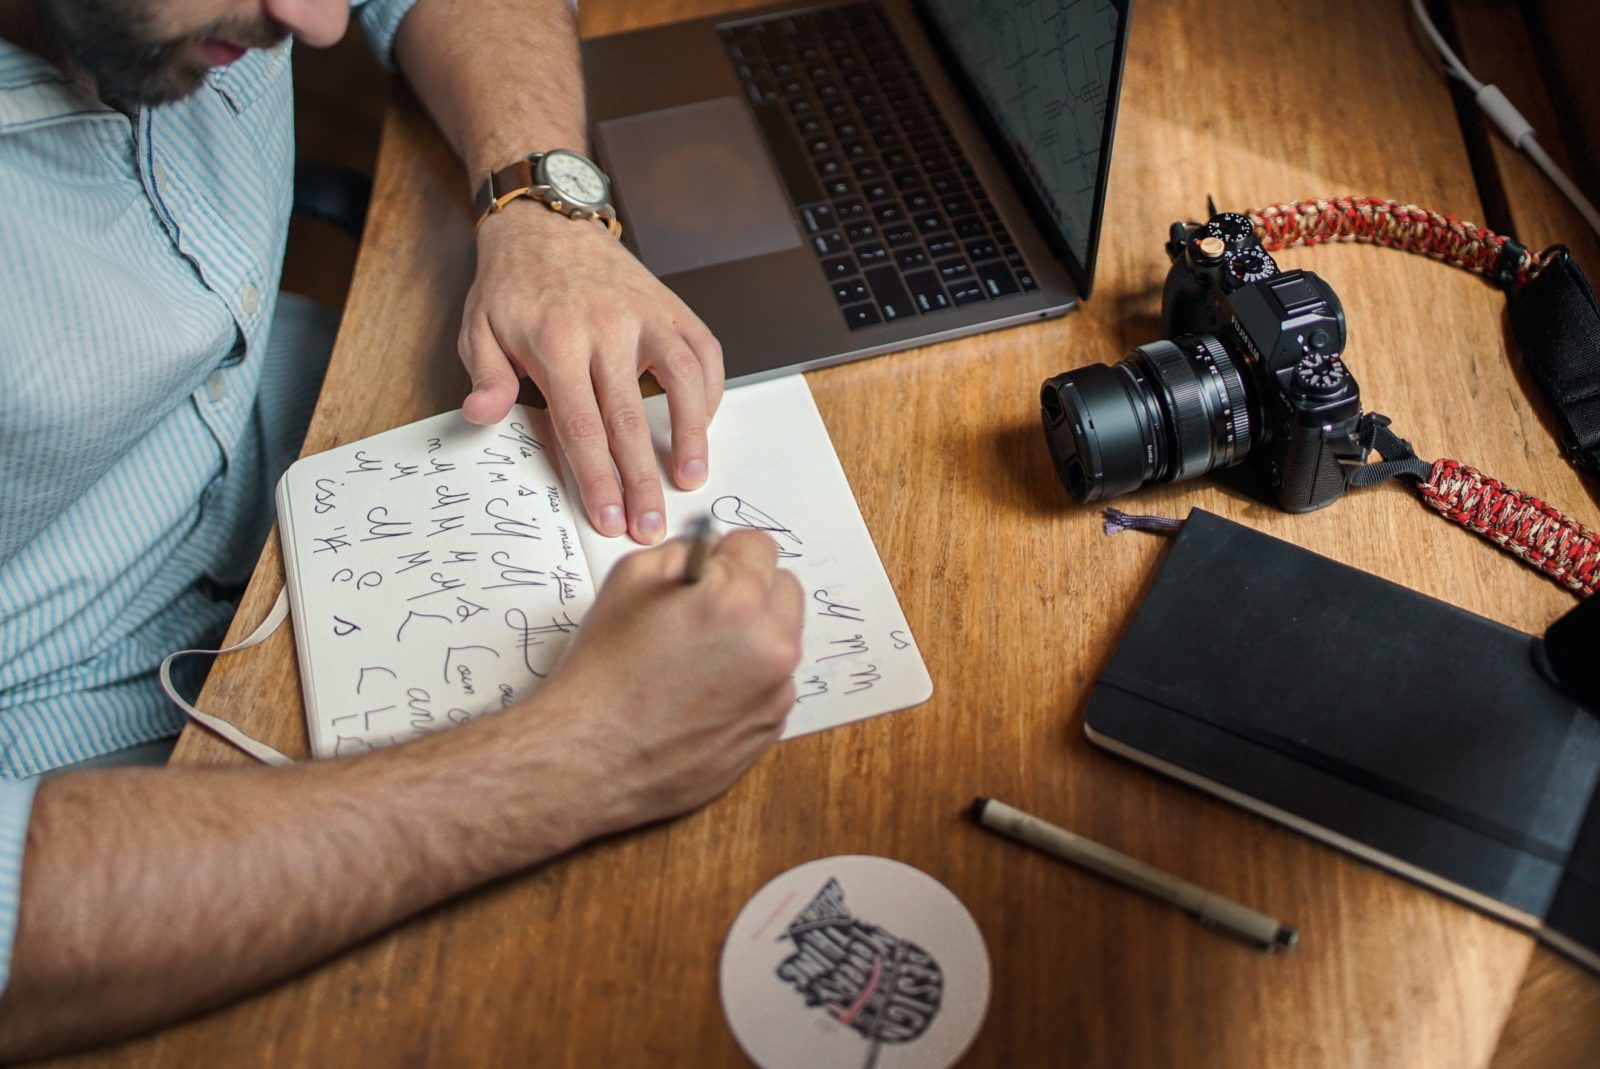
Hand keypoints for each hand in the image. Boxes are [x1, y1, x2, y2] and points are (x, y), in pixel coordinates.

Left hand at [459, 206, 724, 543]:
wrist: (547, 222)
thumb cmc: (513, 284)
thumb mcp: (478, 329)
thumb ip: (486, 377)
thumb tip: (483, 415)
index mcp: (556, 342)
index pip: (582, 427)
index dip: (599, 480)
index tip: (609, 518)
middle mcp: (607, 328)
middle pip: (633, 420)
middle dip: (643, 481)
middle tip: (651, 524)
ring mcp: (646, 316)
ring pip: (685, 383)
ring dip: (693, 438)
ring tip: (691, 480)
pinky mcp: (671, 308)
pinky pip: (704, 354)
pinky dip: (709, 393)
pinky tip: (702, 427)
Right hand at [535, 530, 803, 834]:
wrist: (591, 757)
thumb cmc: (604, 671)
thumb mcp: (630, 579)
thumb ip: (685, 553)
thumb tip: (714, 553)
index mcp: (739, 600)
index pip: (761, 547)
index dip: (727, 555)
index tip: (708, 571)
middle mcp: (772, 646)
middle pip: (784, 590)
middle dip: (750, 591)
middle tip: (704, 612)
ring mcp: (776, 693)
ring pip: (780, 640)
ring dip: (752, 638)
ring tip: (696, 660)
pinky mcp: (770, 728)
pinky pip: (772, 685)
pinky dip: (747, 681)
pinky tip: (701, 695)